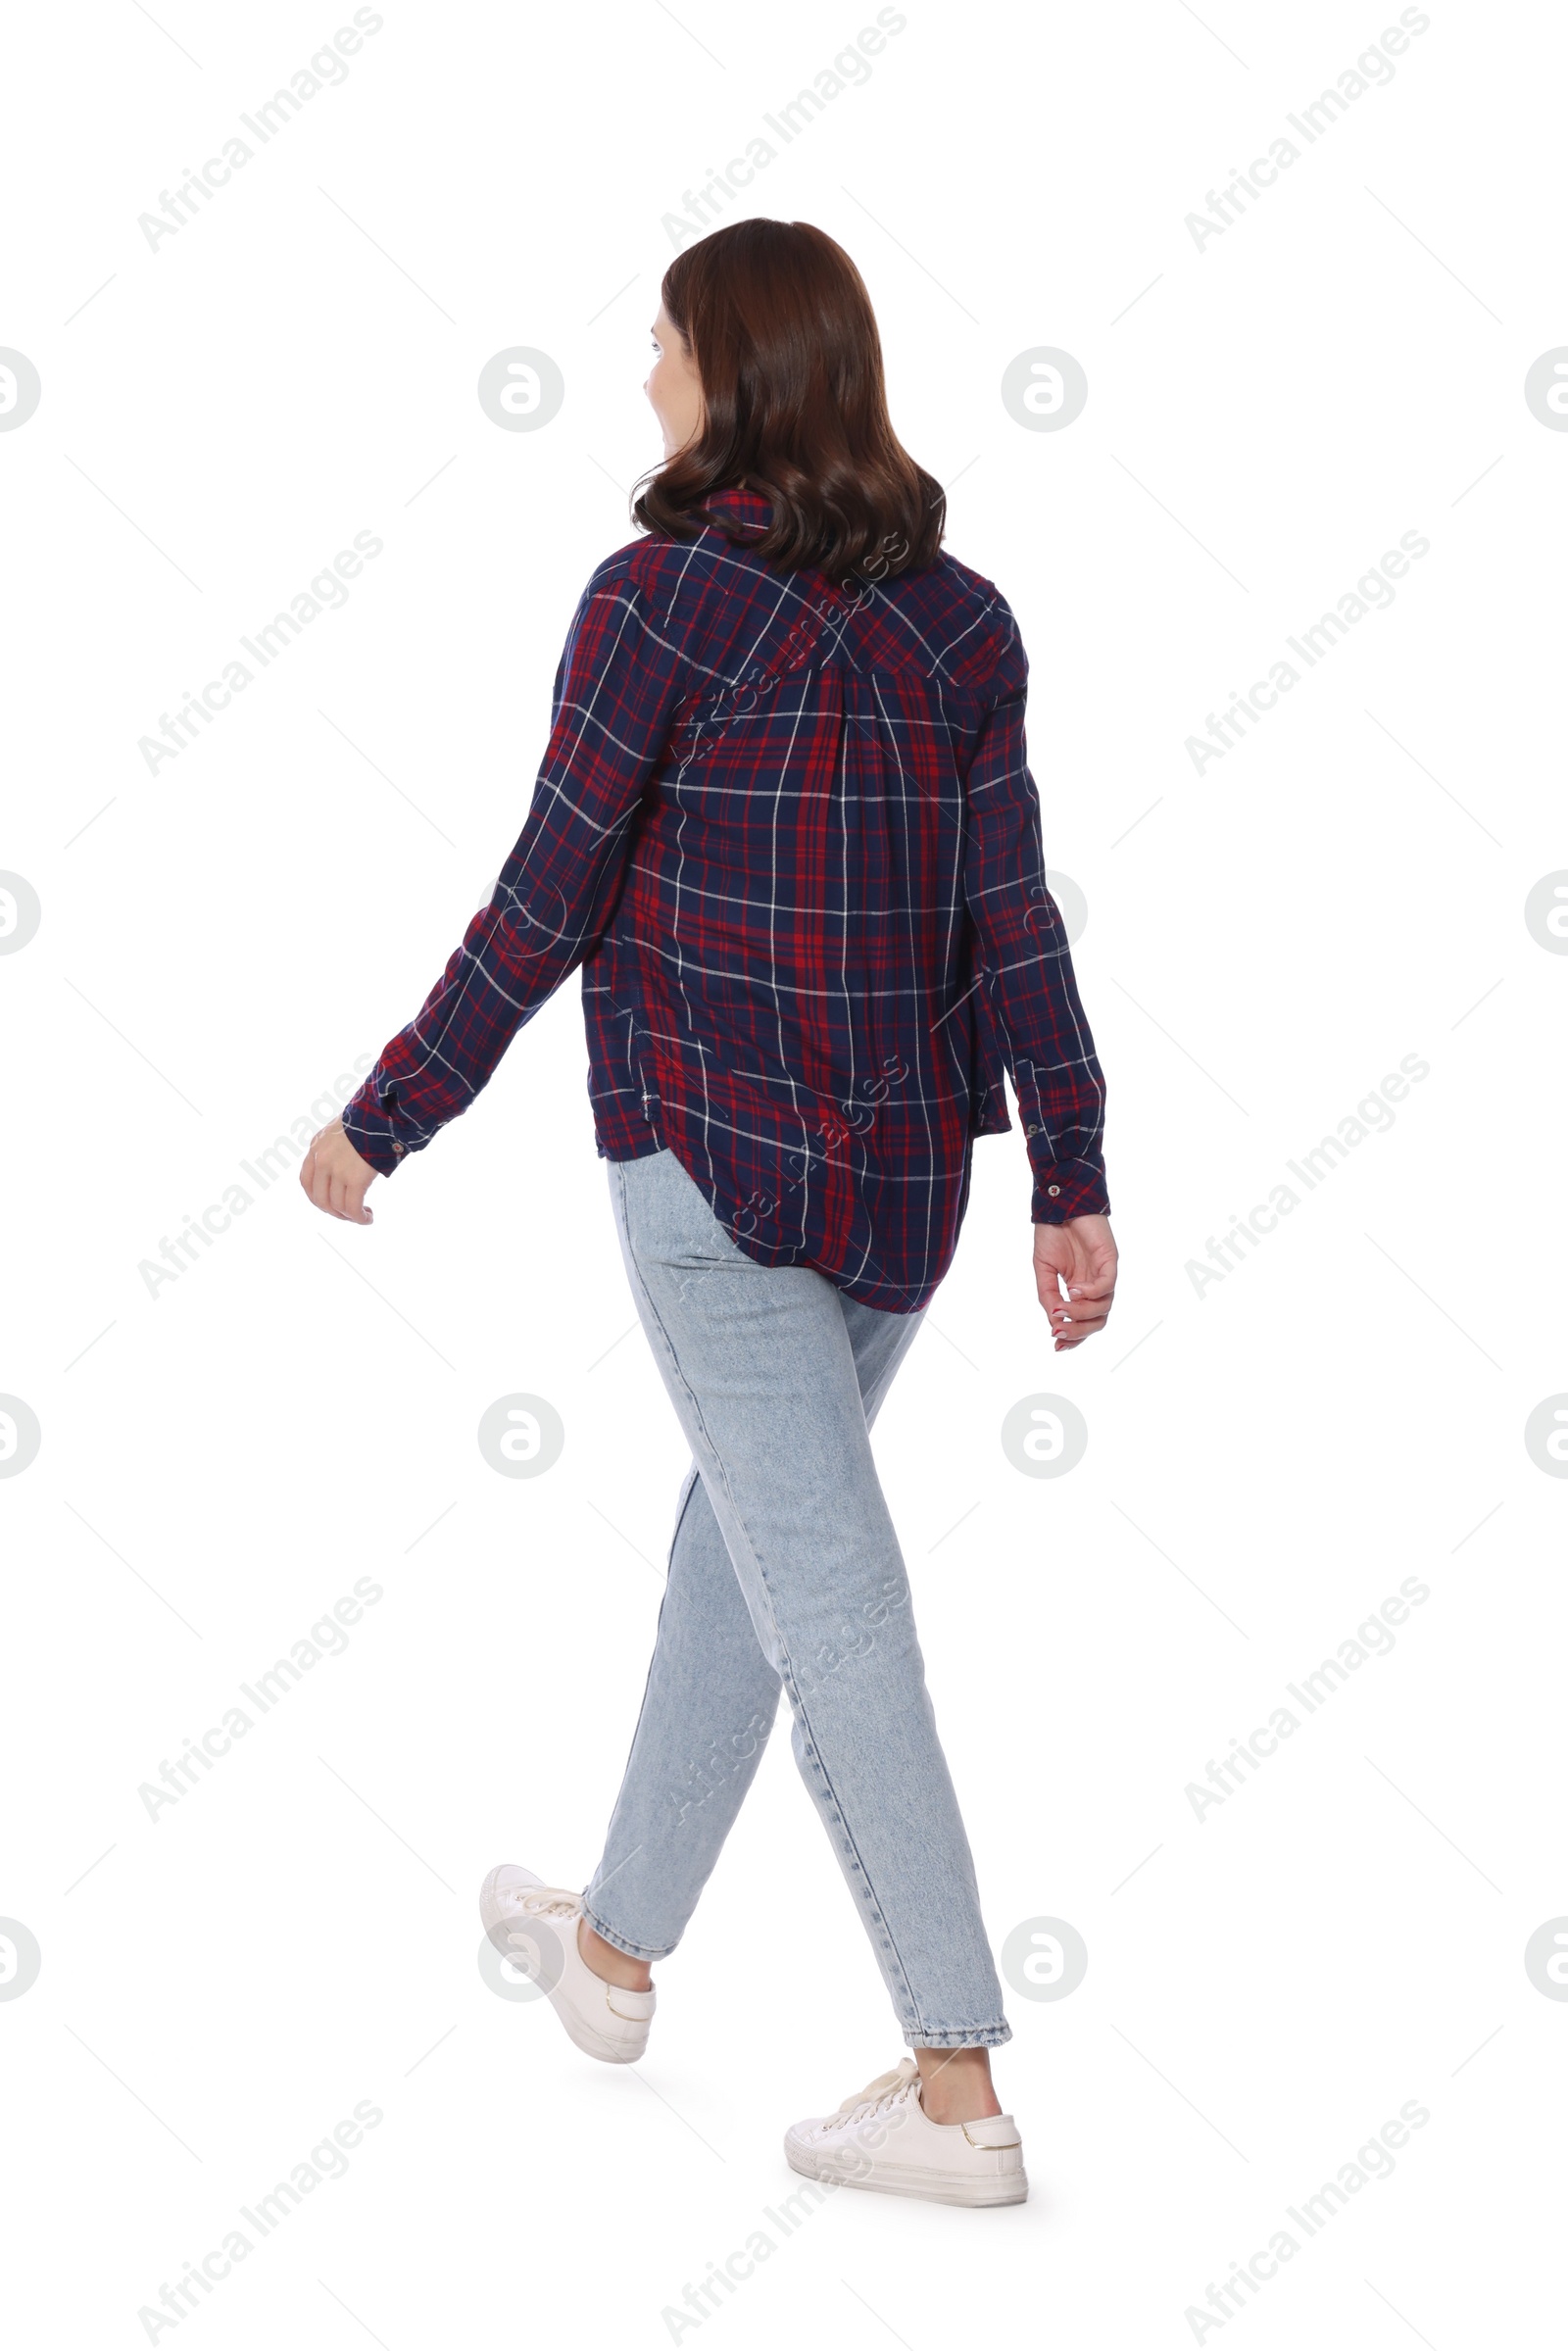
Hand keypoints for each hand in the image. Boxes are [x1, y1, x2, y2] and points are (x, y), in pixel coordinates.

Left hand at [299, 1116, 377, 1224]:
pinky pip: (353, 1207)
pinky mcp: (355, 1178)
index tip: (331, 1204)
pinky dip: (360, 1218)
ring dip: (349, 1217)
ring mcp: (336, 1170)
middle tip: (349, 1214)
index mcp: (316, 1147)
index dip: (317, 1198)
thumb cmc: (370, 1120)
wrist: (384, 1113)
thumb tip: (348, 1165)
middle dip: (334, 1211)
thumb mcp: (342, 1129)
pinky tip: (368, 1218)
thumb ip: (337, 1147)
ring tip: (363, 1216)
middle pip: (319, 1198)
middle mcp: (322, 1160)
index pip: (306, 1181)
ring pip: (336, 1206)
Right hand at [1033, 1214, 1116, 1350]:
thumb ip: (1048, 1296)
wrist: (1059, 1205)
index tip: (1055, 1345)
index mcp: (1080, 1291)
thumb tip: (1054, 1322)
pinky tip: (1073, 1289)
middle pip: (1097, 1321)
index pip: (1083, 1323)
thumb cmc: (1053, 1234)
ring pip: (1104, 1307)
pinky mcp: (1110, 1259)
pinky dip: (1091, 1292)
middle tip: (1057, 1331)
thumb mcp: (1043, 1271)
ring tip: (1061, 1306)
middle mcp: (1095, 1286)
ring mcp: (1104, 1273)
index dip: (1073, 1338)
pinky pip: (1107, 1284)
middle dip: (1078, 1331)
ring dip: (1081, 1312)